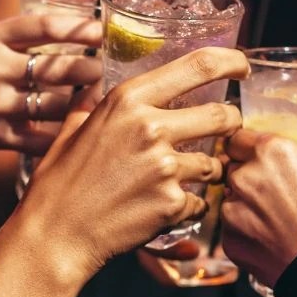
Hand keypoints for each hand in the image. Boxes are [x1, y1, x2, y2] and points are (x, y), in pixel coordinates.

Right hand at [0, 14, 102, 159]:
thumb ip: (30, 35)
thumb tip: (87, 27)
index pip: (44, 28)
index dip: (79, 28)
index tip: (103, 31)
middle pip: (55, 69)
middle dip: (90, 70)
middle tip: (107, 69)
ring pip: (55, 106)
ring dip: (84, 102)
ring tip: (101, 96)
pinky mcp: (0, 135)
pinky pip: (43, 138)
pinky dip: (65, 135)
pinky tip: (81, 128)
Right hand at [13, 47, 246, 284]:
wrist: (55, 235)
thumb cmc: (59, 183)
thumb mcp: (72, 128)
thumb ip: (92, 101)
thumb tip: (97, 77)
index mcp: (128, 100)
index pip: (199, 65)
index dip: (231, 60)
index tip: (241, 65)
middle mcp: (151, 128)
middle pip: (223, 115)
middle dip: (231, 123)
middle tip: (225, 132)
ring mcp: (165, 168)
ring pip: (215, 163)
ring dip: (208, 170)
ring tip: (181, 179)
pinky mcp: (173, 204)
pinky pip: (201, 200)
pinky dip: (189, 205)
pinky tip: (164, 208)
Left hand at [220, 129, 296, 287]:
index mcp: (273, 153)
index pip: (239, 137)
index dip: (250, 145)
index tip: (264, 157)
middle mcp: (245, 178)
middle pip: (235, 167)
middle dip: (251, 175)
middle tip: (278, 190)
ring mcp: (233, 212)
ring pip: (231, 199)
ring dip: (246, 204)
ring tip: (278, 219)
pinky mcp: (230, 242)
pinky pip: (233, 229)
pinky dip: (247, 233)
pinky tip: (273, 240)